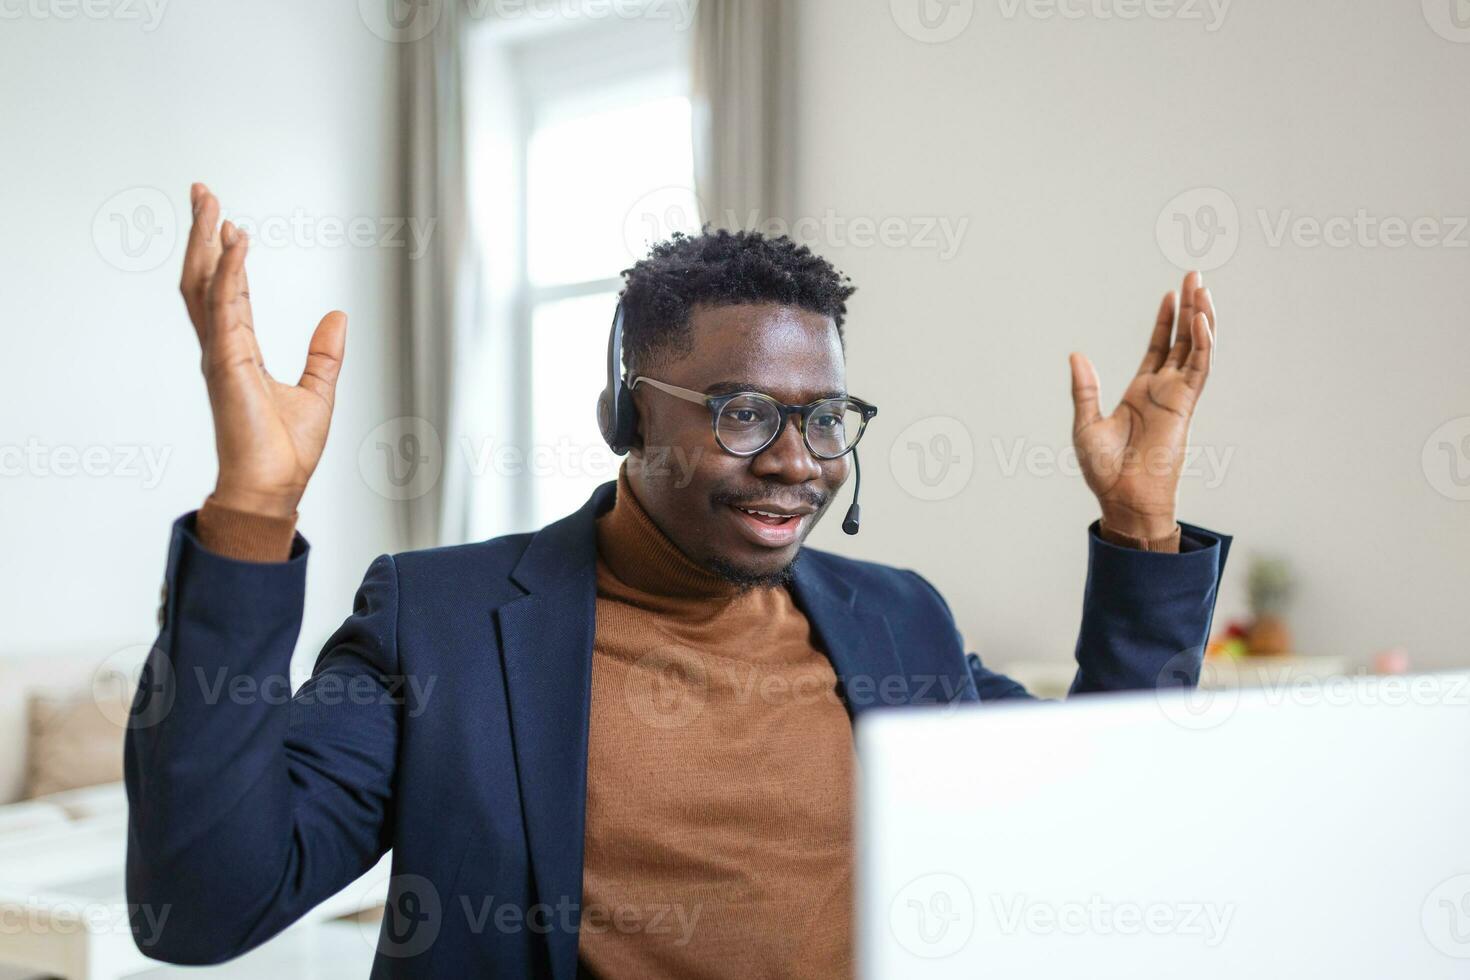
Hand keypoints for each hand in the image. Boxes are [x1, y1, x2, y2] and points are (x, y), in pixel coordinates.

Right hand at [180, 183, 346, 517]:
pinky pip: (225, 308)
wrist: (275, 489)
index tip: (225, 223)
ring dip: (205, 242)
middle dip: (201, 234)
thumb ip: (324, 354)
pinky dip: (229, 273)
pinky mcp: (227, 363)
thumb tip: (338, 317)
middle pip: (203, 279)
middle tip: (201, 192)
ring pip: (203, 285)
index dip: (227, 257)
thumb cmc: (286, 453)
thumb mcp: (317, 393)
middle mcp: (223, 349)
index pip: (229, 293)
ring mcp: (220, 355)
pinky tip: (235, 244)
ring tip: (209, 204)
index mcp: (239, 354)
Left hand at [1069, 270, 1216, 539]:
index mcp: (1141, 394)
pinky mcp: (1185, 406)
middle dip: (1190, 309)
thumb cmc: (1104, 470)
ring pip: (1195, 349)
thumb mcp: (1086, 423)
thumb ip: (1084, 388)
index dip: (1165, 322)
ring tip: (1202, 288)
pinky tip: (1202, 320)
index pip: (1159, 349)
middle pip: (1182, 341)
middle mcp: (1163, 392)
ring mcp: (1177, 397)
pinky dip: (1202, 344)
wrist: (1122, 497)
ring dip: (1201, 319)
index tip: (1171, 295)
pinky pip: (1198, 369)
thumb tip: (1076, 355)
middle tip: (1195, 277)